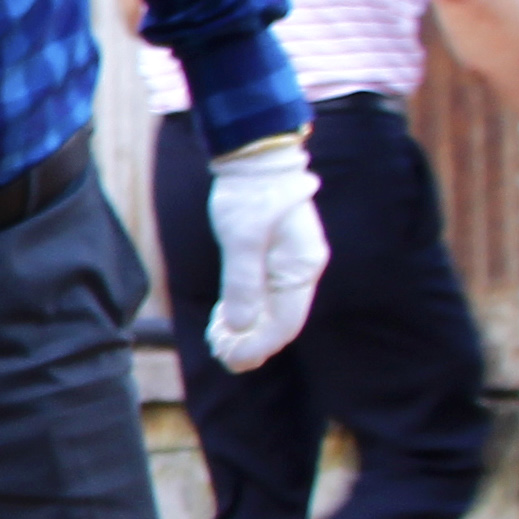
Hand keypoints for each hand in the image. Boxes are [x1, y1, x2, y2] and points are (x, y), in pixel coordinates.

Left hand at [203, 137, 328, 372]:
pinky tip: (222, 322)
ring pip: (271, 312)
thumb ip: (242, 282)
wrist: (253, 158)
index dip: (258, 347)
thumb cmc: (249, 193)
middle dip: (250, 344)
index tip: (230, 359)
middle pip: (280, 323)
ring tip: (216, 341)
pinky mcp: (274, 260)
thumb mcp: (241, 237)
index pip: (285, 323)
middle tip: (218, 354)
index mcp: (301, 267)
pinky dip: (245, 313)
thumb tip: (241, 326)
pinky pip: (264, 298)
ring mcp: (289, 266)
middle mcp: (301, 270)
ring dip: (245, 332)